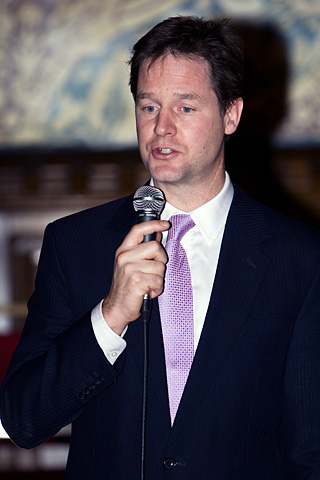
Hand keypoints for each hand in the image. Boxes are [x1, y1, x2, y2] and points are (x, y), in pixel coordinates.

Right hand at [102, 220, 169, 334]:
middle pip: (155, 247)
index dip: (153, 224)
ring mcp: (130, 268)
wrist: (116, 307)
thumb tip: (157, 235)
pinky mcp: (137, 280)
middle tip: (153, 271)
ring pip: (160, 266)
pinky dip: (157, 289)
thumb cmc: (126, 287)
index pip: (138, 230)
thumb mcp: (131, 264)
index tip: (165, 224)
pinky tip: (148, 291)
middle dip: (160, 260)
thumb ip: (143, 249)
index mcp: (123, 250)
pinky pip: (159, 280)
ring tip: (148, 284)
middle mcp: (124, 257)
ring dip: (159, 278)